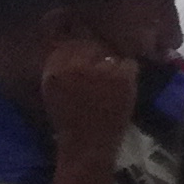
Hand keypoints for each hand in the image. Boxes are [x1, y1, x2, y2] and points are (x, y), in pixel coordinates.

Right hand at [34, 34, 138, 153]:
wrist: (86, 145)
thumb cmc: (69, 120)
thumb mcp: (54, 88)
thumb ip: (60, 64)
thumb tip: (70, 38)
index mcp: (56, 69)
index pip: (70, 42)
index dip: (80, 47)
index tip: (86, 57)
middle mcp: (76, 66)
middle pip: (92, 44)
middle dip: (97, 54)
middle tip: (100, 72)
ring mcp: (101, 70)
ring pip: (111, 52)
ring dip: (112, 63)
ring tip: (109, 81)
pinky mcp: (123, 77)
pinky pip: (129, 63)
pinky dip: (128, 73)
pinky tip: (121, 87)